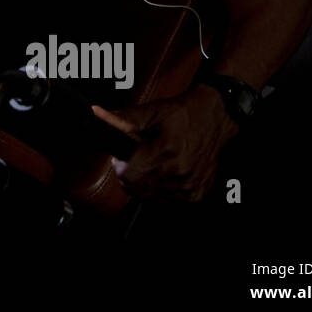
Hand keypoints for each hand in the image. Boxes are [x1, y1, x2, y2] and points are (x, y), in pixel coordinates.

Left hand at [91, 84, 239, 202]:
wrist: (215, 119)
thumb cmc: (183, 114)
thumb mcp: (150, 111)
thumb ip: (122, 119)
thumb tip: (96, 114)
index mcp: (166, 152)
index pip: (128, 176)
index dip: (120, 166)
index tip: (123, 157)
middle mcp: (179, 173)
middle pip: (136, 189)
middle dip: (129, 175)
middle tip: (136, 159)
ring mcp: (189, 187)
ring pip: (150, 197)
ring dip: (145, 183)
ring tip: (153, 162)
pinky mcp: (196, 195)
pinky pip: (167, 200)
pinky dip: (161, 188)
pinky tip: (166, 171)